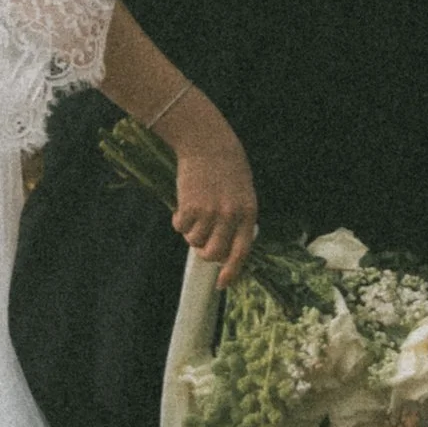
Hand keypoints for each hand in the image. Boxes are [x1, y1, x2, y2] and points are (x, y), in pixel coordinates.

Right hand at [167, 98, 258, 284]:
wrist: (207, 142)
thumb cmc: (226, 166)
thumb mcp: (242, 192)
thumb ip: (237, 218)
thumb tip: (224, 249)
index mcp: (248, 212)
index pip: (242, 252)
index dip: (231, 271)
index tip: (222, 284)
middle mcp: (231, 216)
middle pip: (214, 253)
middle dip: (204, 252)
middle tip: (200, 240)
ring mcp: (210, 212)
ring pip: (194, 241)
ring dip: (191, 232)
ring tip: (194, 211)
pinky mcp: (190, 206)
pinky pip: (180, 227)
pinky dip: (179, 220)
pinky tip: (184, 203)